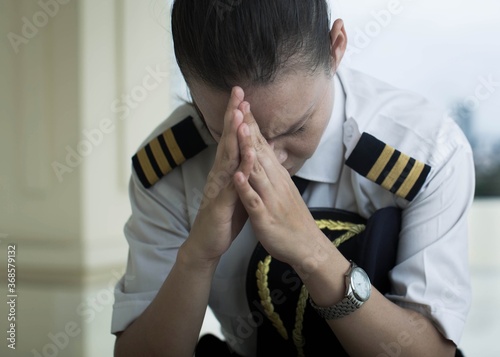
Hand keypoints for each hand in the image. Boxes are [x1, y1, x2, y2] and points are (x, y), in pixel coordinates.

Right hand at [188, 87, 249, 261]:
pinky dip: (240, 169)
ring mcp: (218, 187)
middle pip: (227, 140)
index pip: (233, 139)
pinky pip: (232, 184)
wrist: (207, 244)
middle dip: (232, 115)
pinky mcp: (220, 204)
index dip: (237, 118)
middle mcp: (219, 174)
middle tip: (237, 91)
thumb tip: (251, 155)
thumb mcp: (236, 189)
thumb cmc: (224, 216)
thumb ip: (241, 172)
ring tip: (239, 114)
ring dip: (234, 135)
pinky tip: (247, 155)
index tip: (244, 96)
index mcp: (226, 170)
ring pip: (227, 157)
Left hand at [233, 102, 320, 265]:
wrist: (307, 245)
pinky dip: (246, 188)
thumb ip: (273, 172)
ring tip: (238, 129)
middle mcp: (275, 182)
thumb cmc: (291, 218)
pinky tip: (238, 176)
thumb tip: (266, 155)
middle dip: (247, 127)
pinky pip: (254, 201)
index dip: (251, 125)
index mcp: (276, 175)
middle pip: (259, 150)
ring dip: (247, 150)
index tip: (242, 104)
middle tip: (239, 103)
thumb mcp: (282, 189)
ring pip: (257, 171)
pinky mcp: (265, 217)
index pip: (262, 145)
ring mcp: (270, 198)